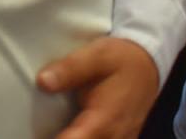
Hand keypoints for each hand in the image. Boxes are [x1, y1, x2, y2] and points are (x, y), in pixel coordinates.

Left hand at [37, 37, 159, 138]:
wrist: (148, 64)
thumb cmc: (121, 59)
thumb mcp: (96, 55)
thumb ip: (70, 69)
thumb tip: (43, 81)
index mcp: (104, 119)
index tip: (37, 135)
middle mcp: (114, 136)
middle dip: (63, 138)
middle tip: (39, 130)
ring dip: (73, 137)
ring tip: (51, 129)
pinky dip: (82, 136)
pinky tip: (70, 130)